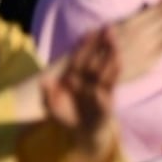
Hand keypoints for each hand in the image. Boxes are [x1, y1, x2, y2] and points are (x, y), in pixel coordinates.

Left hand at [42, 27, 121, 161]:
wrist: (80, 133)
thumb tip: (43, 81)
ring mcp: (98, 86)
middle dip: (100, 43)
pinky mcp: (107, 97)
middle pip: (94, 57)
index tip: (89, 31)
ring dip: (109, 54)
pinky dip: (114, 72)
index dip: (83, 44)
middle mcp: (86, 79)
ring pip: (104, 67)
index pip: (78, 57)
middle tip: (108, 28)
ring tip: (114, 41)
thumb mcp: (50, 107)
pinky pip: (111, 82)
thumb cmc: (65, 117)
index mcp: (72, 77)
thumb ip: (46, 95)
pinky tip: (119, 60)